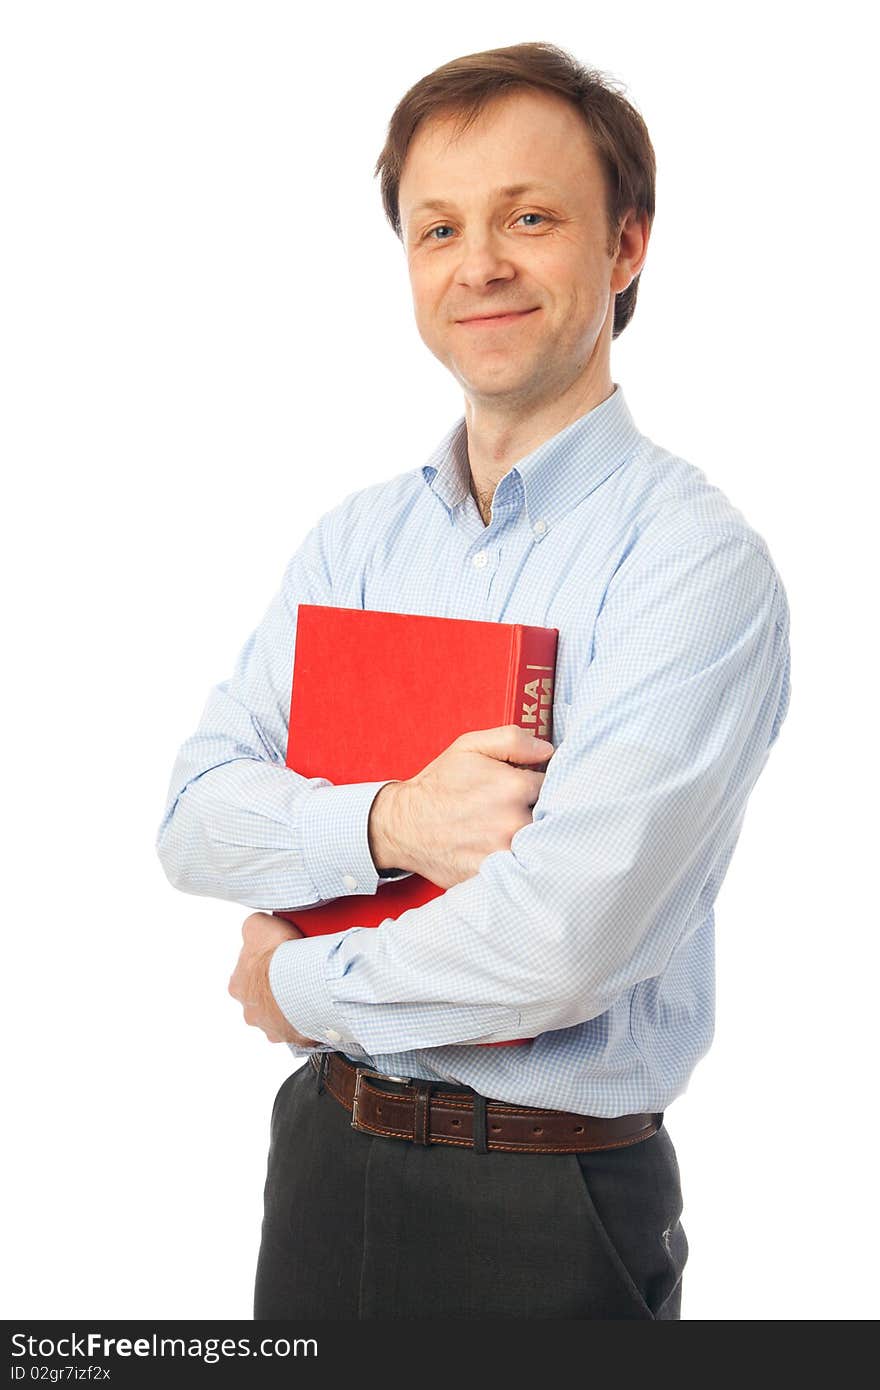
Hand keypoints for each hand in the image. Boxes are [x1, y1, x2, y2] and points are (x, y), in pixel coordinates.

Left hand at [227, 912, 320, 1045]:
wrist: (302, 979)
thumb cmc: (277, 956)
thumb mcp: (257, 925)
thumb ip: (252, 927)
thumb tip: (254, 926)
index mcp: (238, 986)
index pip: (246, 977)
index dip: (262, 967)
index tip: (278, 960)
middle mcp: (250, 1011)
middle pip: (262, 1000)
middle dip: (276, 991)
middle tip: (296, 975)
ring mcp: (271, 1027)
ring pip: (281, 1018)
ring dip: (293, 1007)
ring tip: (310, 991)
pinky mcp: (294, 1037)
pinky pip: (302, 1030)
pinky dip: (309, 1020)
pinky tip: (318, 1007)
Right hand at [369, 724, 553, 889]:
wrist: (404, 825)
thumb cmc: (439, 784)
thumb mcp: (470, 746)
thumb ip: (513, 740)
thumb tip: (548, 750)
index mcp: (514, 786)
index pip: (554, 786)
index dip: (542, 787)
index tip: (529, 790)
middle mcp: (514, 821)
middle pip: (549, 817)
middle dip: (538, 812)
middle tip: (516, 811)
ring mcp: (505, 851)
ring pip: (538, 843)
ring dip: (531, 838)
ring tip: (507, 831)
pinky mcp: (495, 875)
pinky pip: (521, 868)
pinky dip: (518, 861)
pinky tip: (500, 850)